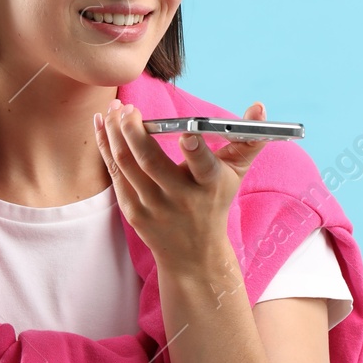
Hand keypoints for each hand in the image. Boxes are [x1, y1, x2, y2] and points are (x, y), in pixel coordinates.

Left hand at [94, 98, 269, 271]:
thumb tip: (259, 107)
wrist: (193, 254)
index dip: (194, 151)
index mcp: (210, 185)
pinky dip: (106, 147)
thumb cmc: (214, 202)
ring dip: (115, 134)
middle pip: (152, 163)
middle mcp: (181, 198)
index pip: (203, 167)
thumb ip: (248, 139)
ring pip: (127, 165)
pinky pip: (116, 174)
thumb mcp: (236, 174)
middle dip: (135, 132)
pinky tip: (102, 125)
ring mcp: (154, 207)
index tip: (185, 134)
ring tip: (113, 111)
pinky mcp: (133, 212)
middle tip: (127, 108)